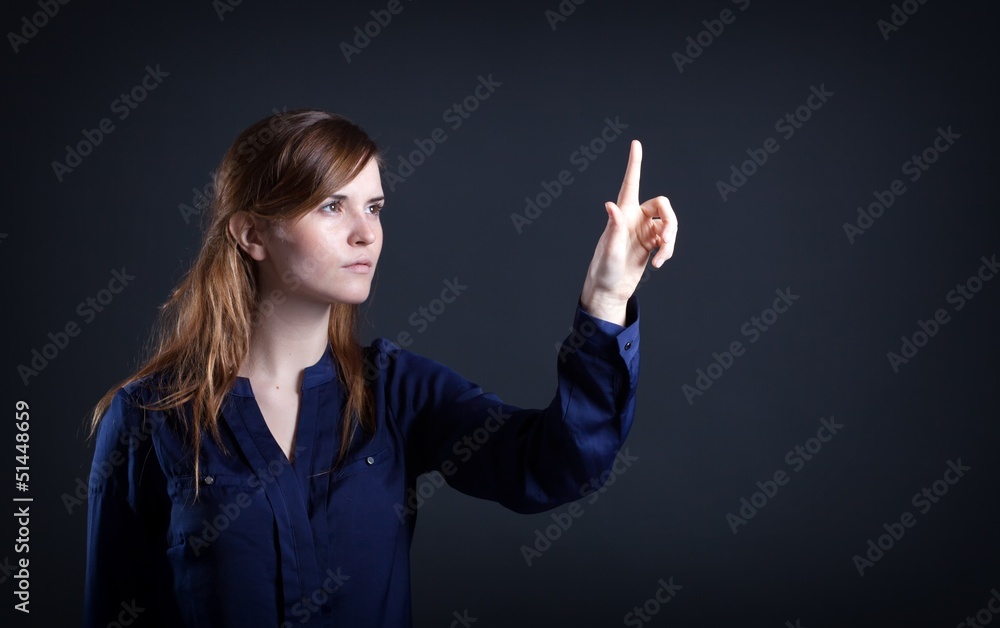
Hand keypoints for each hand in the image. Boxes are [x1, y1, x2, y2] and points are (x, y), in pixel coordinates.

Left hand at [580, 140, 677, 323]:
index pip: (631, 183)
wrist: (609, 289)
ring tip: (662, 257)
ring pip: (669, 223)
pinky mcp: (651, 244)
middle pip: (662, 205)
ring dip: (671, 240)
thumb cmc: (604, 269)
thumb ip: (614, 227)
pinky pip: (668, 240)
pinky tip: (659, 263)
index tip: (636, 143)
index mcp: (623, 213)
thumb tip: (610, 205)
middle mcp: (635, 218)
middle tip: (666, 239)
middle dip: (670, 221)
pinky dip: (668, 251)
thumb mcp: (609, 250)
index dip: (635, 163)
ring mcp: (644, 230)